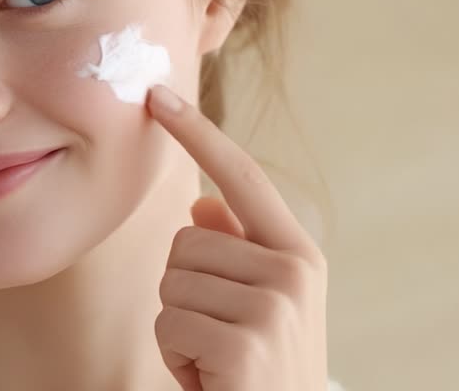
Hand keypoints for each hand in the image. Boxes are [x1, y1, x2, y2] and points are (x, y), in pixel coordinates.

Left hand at [146, 84, 328, 390]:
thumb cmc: (261, 374)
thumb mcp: (261, 308)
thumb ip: (237, 253)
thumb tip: (202, 207)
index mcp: (299, 255)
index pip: (242, 176)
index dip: (198, 133)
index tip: (159, 96)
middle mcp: (295, 273)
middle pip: (184, 240)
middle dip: (182, 292)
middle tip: (219, 339)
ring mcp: (274, 308)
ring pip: (170, 283)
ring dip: (177, 329)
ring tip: (217, 361)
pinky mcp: (245, 344)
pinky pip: (167, 324)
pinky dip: (175, 358)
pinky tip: (211, 381)